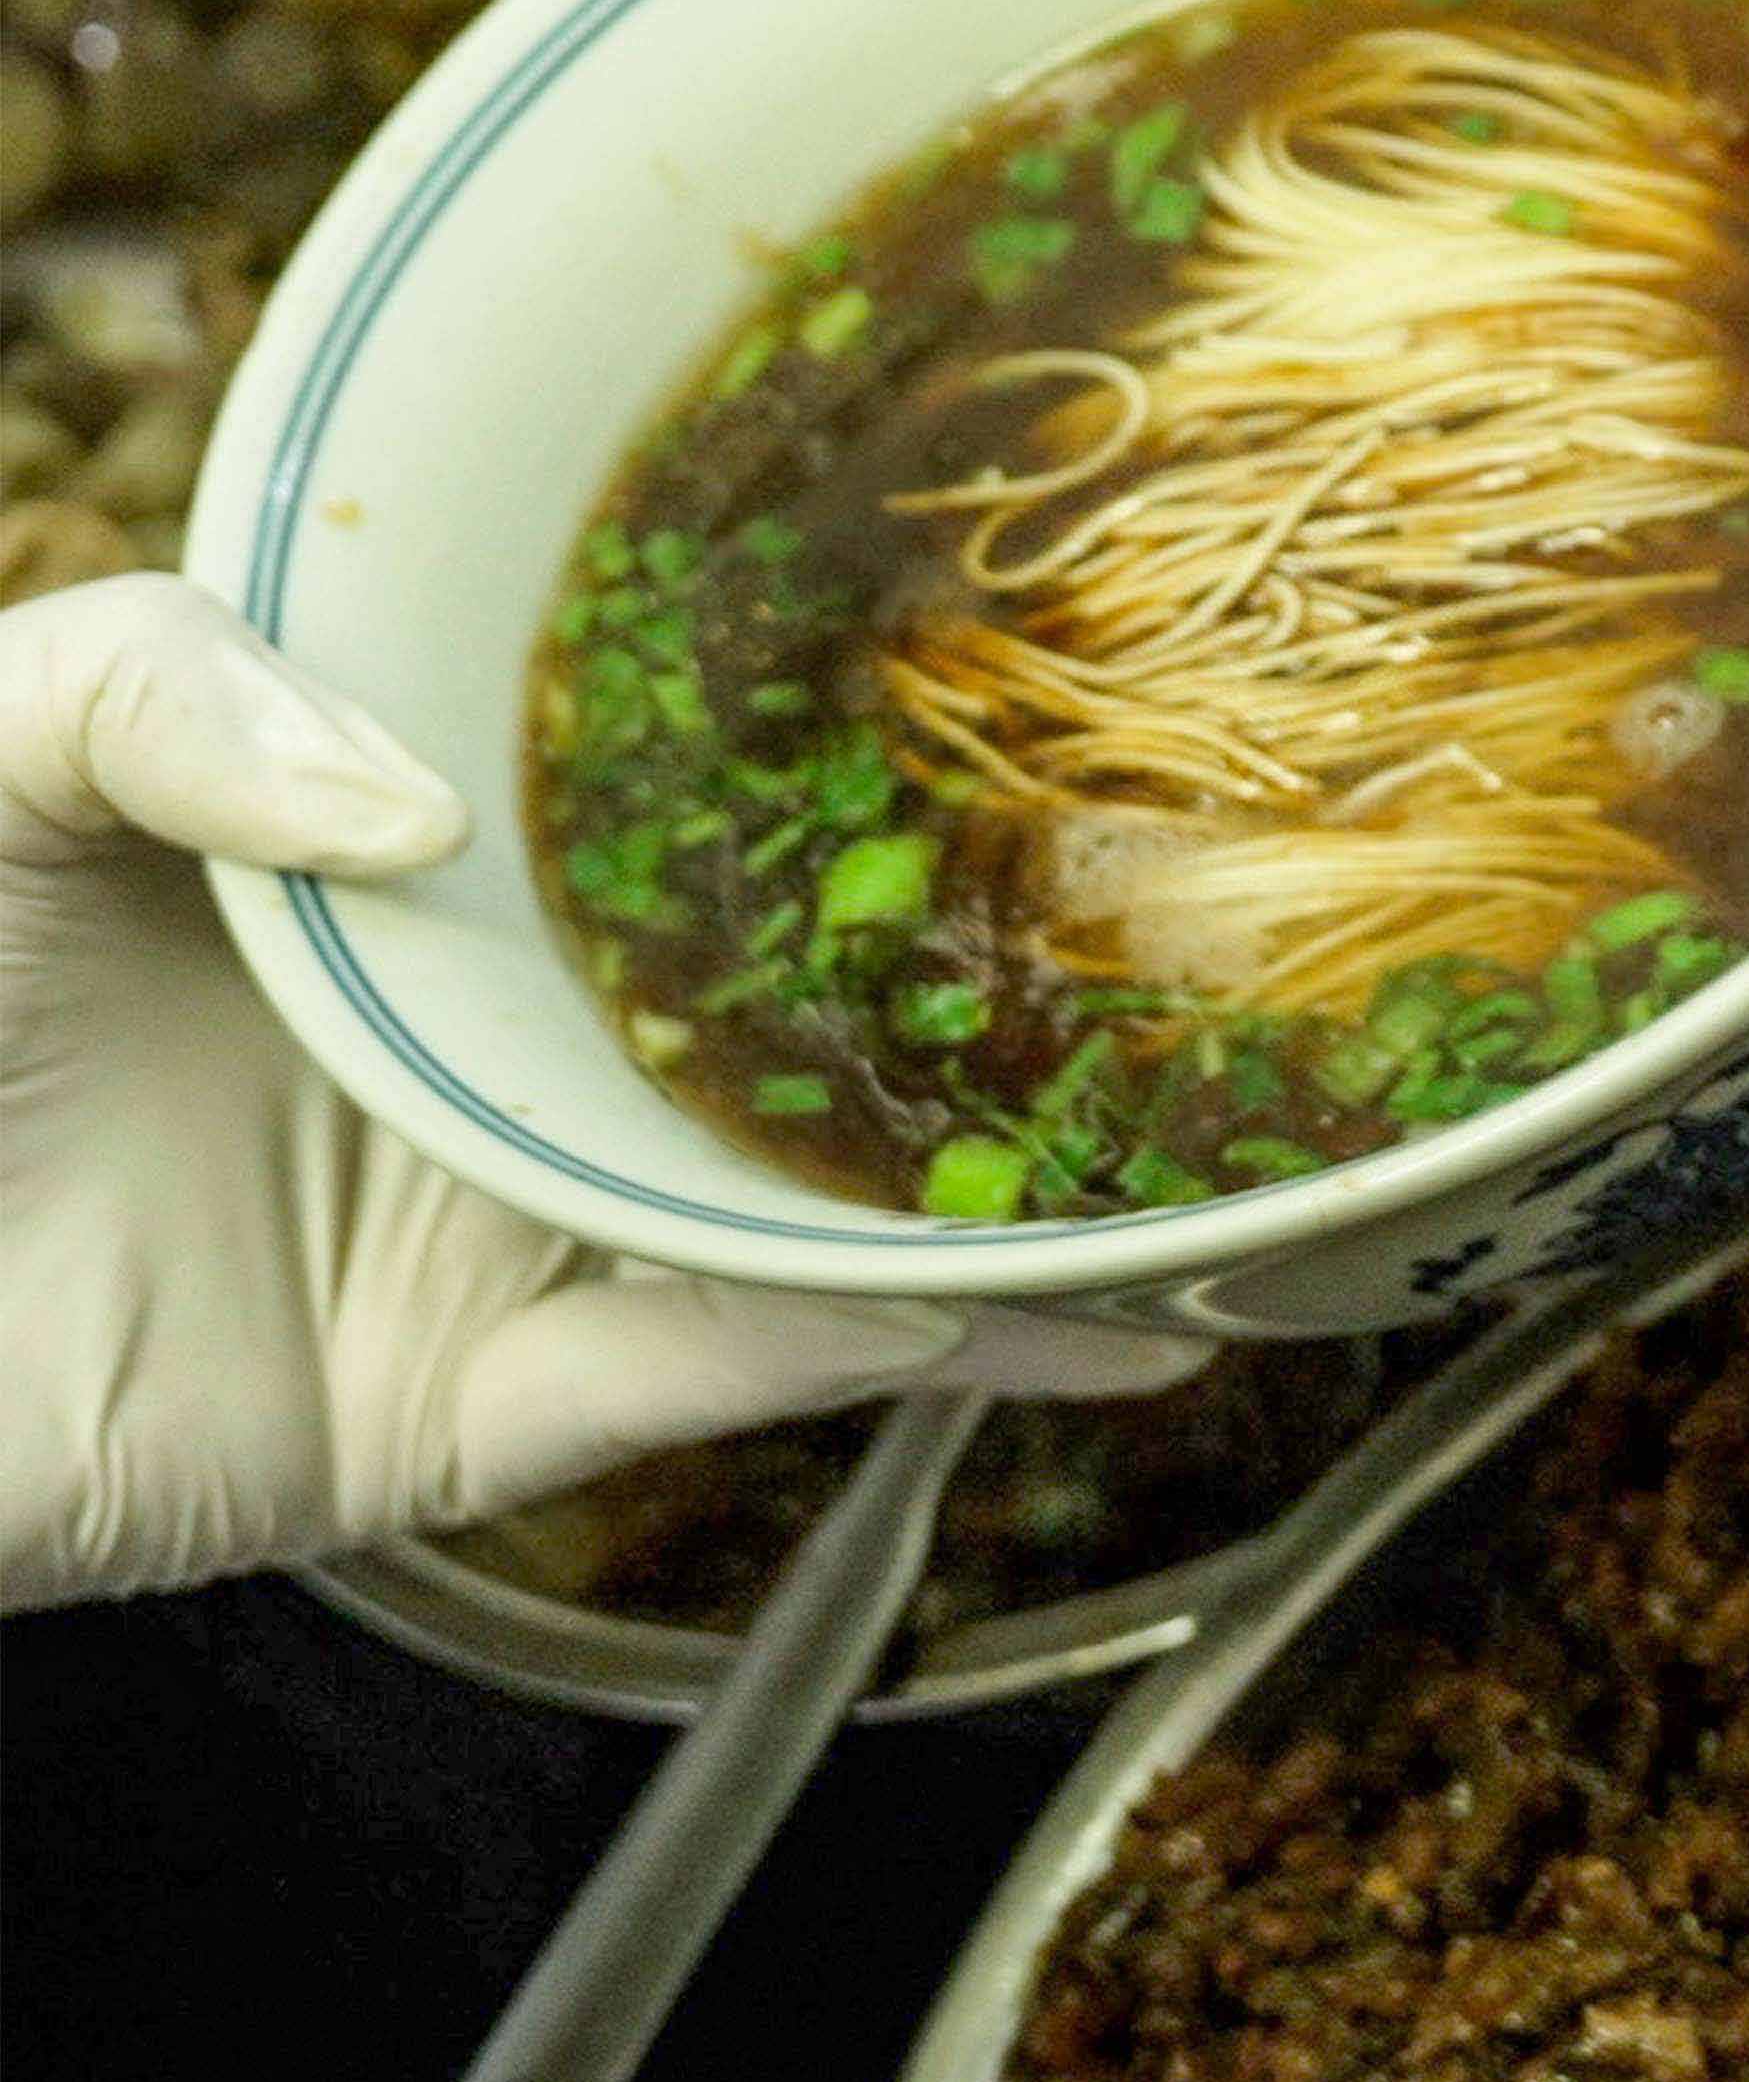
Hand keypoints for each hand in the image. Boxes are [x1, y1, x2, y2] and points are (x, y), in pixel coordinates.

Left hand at [0, 575, 1189, 1611]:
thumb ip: (177, 680)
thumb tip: (432, 805)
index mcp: (389, 860)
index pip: (660, 787)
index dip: (838, 737)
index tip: (1030, 669)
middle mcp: (475, 1040)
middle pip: (776, 1009)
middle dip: (998, 984)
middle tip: (1231, 929)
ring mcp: (479, 1228)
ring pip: (799, 1207)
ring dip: (1014, 1193)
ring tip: (1236, 1151)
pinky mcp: (453, 1412)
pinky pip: (712, 1377)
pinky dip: (897, 1351)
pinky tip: (1082, 1309)